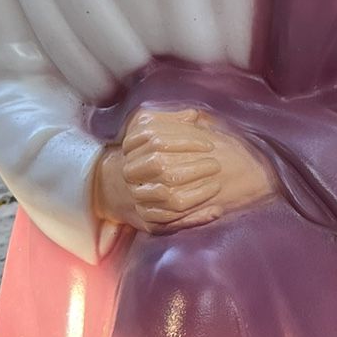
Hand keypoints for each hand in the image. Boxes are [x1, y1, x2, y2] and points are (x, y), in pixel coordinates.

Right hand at [95, 105, 277, 233]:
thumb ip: (170, 122)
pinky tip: (216, 210)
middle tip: (215, 165)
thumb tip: (193, 114)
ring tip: (217, 185)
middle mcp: (131, 174)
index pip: (158, 141)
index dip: (186, 142)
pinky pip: (172, 221)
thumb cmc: (143, 154)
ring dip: (197, 193)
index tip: (209, 144)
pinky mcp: (147, 220)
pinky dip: (196, 217)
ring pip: (168, 198)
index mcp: (131, 149)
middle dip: (192, 167)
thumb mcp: (150, 132)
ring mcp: (137, 198)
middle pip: (161, 168)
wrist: (119, 187)